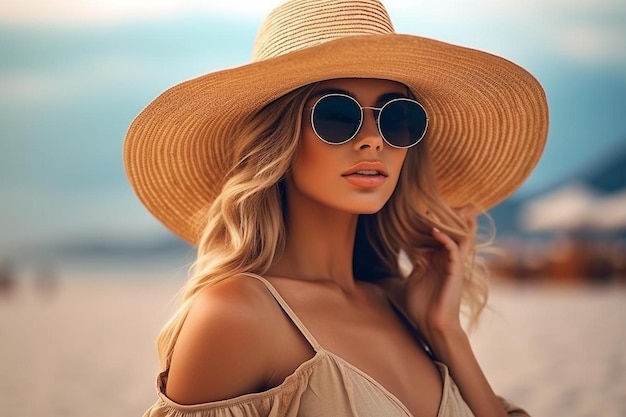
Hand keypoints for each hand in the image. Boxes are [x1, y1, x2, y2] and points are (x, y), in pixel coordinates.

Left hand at [404, 209, 476, 346]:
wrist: (431, 325)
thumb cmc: (420, 308)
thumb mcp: (403, 285)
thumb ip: (394, 275)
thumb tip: (371, 275)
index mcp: (432, 260)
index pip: (430, 235)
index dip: (422, 222)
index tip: (410, 208)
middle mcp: (443, 259)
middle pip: (446, 231)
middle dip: (442, 215)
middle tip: (431, 199)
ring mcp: (451, 264)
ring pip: (456, 236)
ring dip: (450, 222)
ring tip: (445, 205)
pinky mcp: (456, 271)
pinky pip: (453, 249)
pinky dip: (445, 238)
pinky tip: (434, 229)